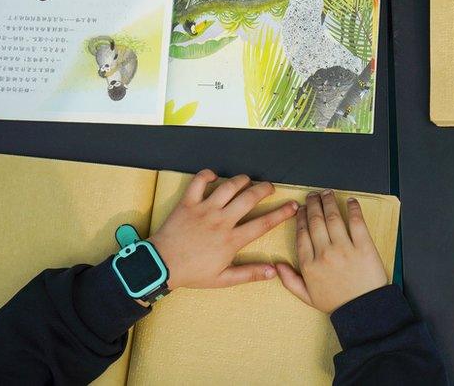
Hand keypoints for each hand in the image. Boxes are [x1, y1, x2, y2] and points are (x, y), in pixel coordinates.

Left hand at [147, 169, 298, 289]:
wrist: (160, 266)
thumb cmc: (192, 273)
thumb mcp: (222, 279)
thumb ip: (249, 274)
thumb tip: (273, 271)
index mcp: (231, 240)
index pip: (263, 224)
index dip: (281, 214)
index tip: (293, 206)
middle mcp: (221, 221)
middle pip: (250, 198)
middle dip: (265, 189)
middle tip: (270, 188)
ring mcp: (204, 210)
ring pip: (229, 186)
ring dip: (242, 180)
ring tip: (247, 181)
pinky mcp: (188, 203)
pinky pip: (198, 181)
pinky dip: (207, 175)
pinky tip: (214, 176)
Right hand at [275, 192, 386, 312]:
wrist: (364, 310)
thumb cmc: (337, 303)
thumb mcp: (308, 297)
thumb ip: (290, 280)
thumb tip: (277, 265)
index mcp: (309, 265)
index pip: (302, 233)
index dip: (301, 217)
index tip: (302, 209)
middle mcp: (324, 254)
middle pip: (316, 221)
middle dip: (313, 204)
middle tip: (313, 195)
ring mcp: (344, 249)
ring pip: (333, 217)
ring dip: (329, 202)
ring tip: (327, 194)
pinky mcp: (363, 247)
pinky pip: (356, 222)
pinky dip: (353, 209)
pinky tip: (350, 201)